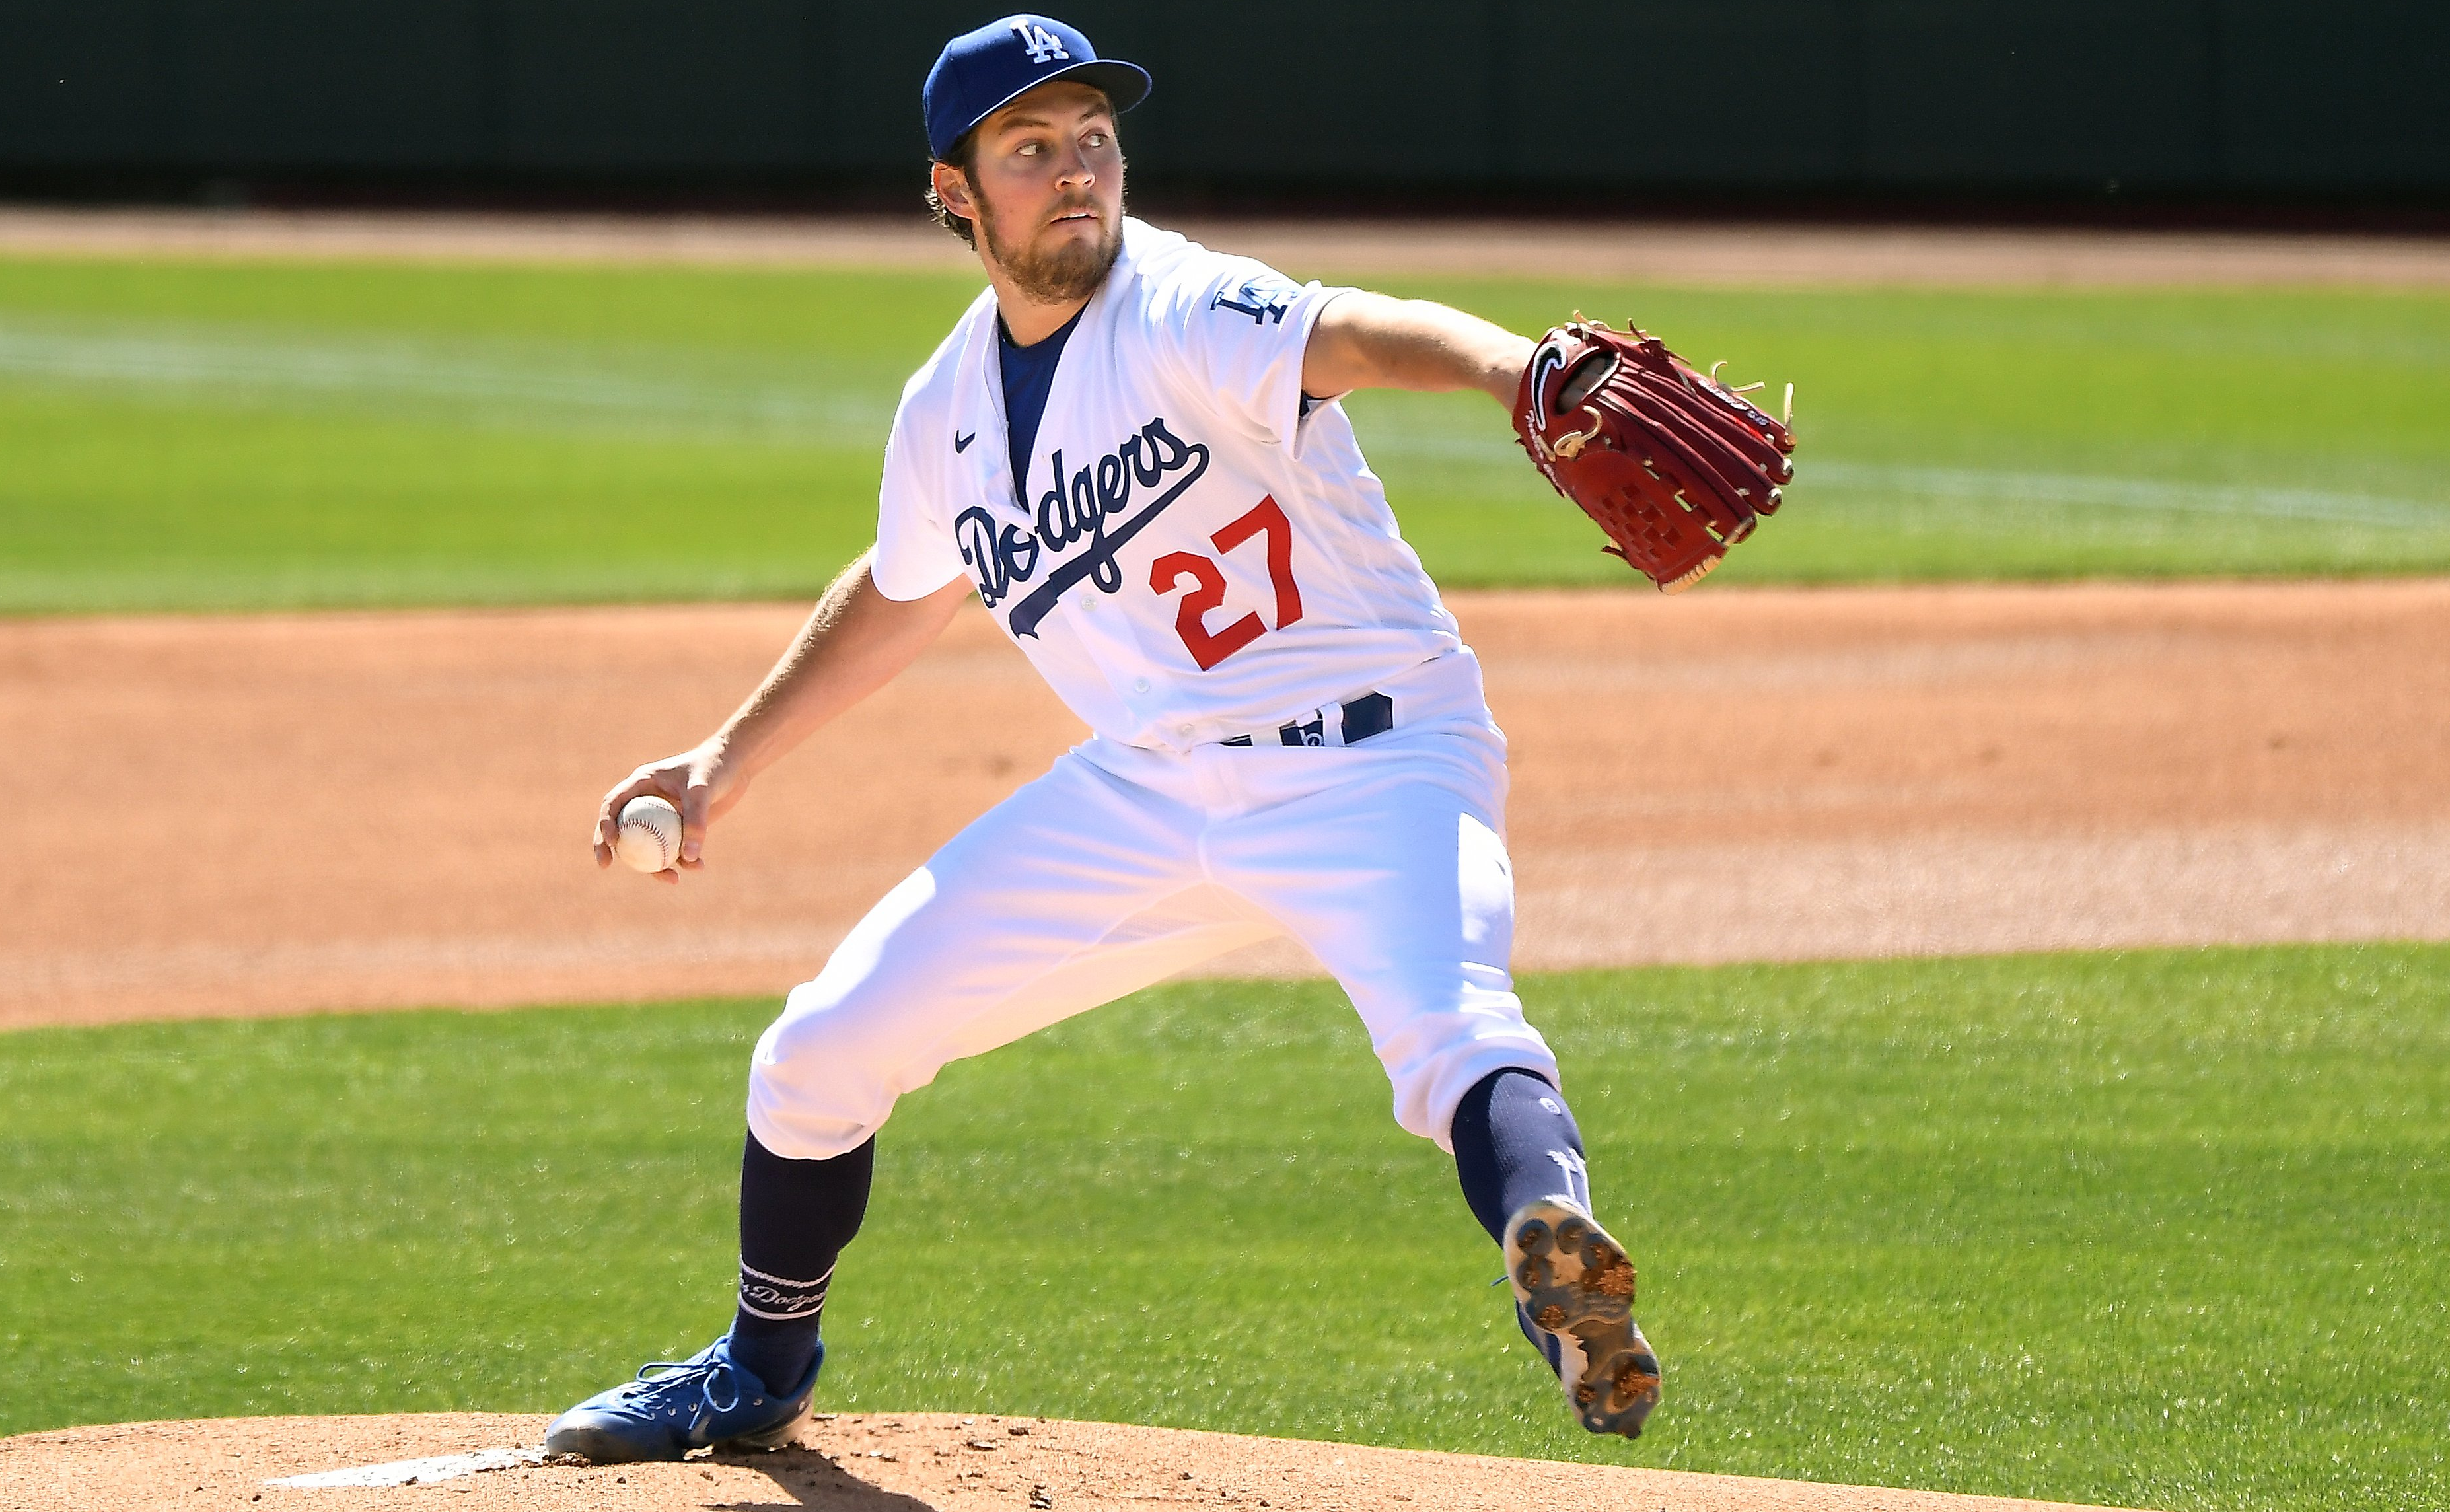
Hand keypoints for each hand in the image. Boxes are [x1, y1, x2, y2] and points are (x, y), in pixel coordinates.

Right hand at [590, 742, 740, 884]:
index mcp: (642, 783)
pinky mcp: (680, 827)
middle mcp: (647, 800)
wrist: (736, 766)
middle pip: (620, 826)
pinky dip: (683, 860)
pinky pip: (674, 848)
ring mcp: (662, 815)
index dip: (605, 823)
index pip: (613, 803)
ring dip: (656, 865)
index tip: (611, 842)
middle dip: (610, 848)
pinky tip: (699, 866)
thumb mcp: (702, 791)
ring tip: (673, 880)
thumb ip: (695, 821)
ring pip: (648, 844)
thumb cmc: (714, 769)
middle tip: (604, 866)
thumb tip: (688, 858)